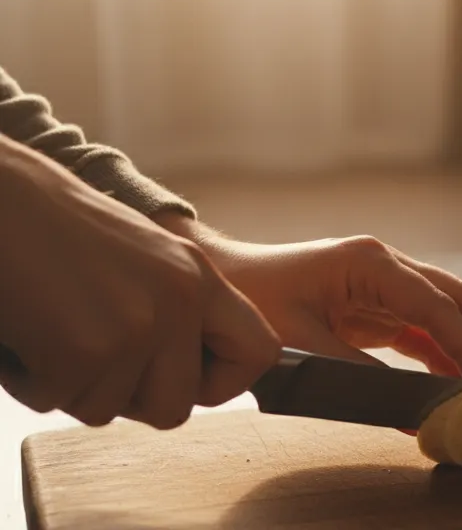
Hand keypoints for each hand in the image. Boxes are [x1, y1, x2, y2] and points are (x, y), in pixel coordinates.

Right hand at [0, 137, 280, 427]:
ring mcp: (139, 327)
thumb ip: (177, 309)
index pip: (259, 352)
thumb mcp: (145, 258)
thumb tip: (192, 378)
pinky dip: (29, 380)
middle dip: (125, 398)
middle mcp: (181, 301)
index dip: (218, 383)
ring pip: (107, 410)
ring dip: (68, 384)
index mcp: (201, 278)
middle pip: (175, 409)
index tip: (178, 377)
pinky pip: (57, 402)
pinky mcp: (88, 350)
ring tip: (49, 327)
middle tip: (88, 356)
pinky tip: (23, 332)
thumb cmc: (56, 230)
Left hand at [158, 220, 461, 388]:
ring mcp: (387, 282)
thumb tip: (410, 413)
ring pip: (451, 312)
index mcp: (371, 263)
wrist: (221, 281)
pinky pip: (426, 329)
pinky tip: (459, 386)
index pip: (437, 306)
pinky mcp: (379, 304)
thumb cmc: (252, 303)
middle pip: (460, 300)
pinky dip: (447, 356)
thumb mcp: (301, 343)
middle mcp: (388, 265)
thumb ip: (357, 374)